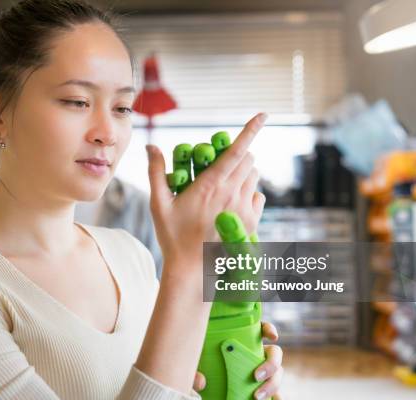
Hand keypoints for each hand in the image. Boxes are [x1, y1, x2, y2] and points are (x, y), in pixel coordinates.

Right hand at [146, 113, 266, 273]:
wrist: (193, 270)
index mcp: (211, 185)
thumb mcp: (159, 204)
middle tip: (220, 164)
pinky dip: (250, 192)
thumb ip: (156, 172)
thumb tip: (151, 146)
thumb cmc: (172, 237)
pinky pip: (258, 196)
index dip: (251, 129)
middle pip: (248, 159)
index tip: (264, 114)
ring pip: (254, 176)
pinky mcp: (252, 222)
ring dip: (244, 172)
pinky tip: (234, 202)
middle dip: (238, 154)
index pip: (237, 150)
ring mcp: (244, 208)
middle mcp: (232, 193)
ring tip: (225, 184)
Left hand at [193, 322, 284, 399]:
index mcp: (244, 343)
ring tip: (257, 398)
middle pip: (275, 354)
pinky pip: (279, 398)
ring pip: (278, 376)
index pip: (261, 330)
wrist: (211, 396)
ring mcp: (264, 375)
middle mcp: (258, 356)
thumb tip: (201, 382)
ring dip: (272, 386)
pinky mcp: (267, 394)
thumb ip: (195, 371)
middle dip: (270, 364)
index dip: (269, 329)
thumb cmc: (205, 372)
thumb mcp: (199, 367)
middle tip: (256, 376)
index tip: (272, 336)